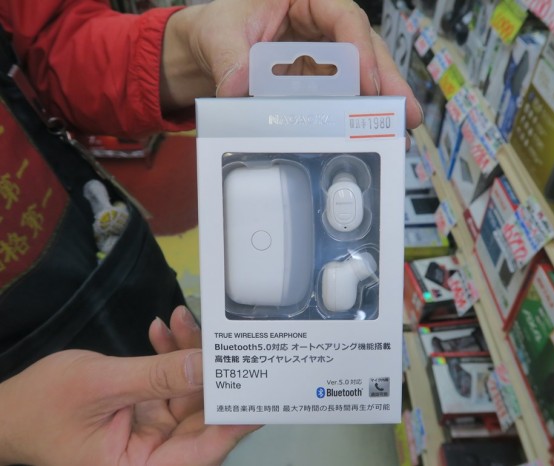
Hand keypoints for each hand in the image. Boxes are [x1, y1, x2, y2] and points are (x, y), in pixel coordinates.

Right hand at [0, 306, 257, 465]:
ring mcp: (151, 431)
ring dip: (188, 354)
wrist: (8, 408)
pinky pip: (170, 383)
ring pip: (189, 392)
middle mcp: (153, 455)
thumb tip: (210, 367)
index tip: (261, 393)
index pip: (202, 451)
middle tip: (225, 334)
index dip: (234, 423)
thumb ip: (158, 377)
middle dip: (213, 373)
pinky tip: (164, 328)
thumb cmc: (43, 405)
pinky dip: (169, 355)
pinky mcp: (147, 410)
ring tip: (182, 319)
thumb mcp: (101, 386)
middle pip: (201, 418)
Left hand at [160, 0, 422, 128]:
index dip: (359, 50)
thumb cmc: (218, 27)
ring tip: (401, 126)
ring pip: (361, 71)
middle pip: (364, 47)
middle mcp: (322, 22)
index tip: (365, 81)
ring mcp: (323, 51)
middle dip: (386, 80)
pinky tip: (372, 128)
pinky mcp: (318, 76)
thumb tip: (239, 85)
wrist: (208, 50)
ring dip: (381, 99)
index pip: (343, 17)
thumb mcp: (220, 34)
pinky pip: (343, 90)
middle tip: (405, 111)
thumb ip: (231, 56)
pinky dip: (357, 110)